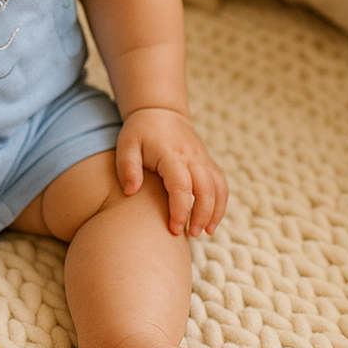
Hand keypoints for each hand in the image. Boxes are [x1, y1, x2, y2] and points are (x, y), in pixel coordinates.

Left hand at [116, 108, 227, 236]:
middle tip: (191, 235)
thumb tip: (130, 191)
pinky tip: (211, 220)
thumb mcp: (127, 144)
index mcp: (171, 155)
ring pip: (218, 188)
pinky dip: (221, 203)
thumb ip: (127, 167)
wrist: (160, 111)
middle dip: (202, 215)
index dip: (180, 210)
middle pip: (206, 190)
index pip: (182, 186)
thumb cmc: (140, 131)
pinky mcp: (207, 162)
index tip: (174, 229)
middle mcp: (192, 157)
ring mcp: (203, 159)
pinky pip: (221, 184)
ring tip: (205, 232)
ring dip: (215, 212)